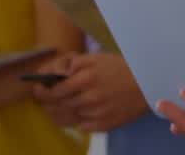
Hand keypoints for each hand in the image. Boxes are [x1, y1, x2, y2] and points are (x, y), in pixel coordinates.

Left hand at [33, 53, 148, 132]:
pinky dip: (72, 121)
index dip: (41, 91)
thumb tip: (52, 72)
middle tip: (41, 98)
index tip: (37, 88)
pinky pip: (80, 126)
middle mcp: (89, 98)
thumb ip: (73, 63)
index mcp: (86, 78)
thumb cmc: (120, 68)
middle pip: (57, 105)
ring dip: (55, 112)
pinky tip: (72, 113)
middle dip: (45, 102)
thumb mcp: (96, 58)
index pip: (54, 90)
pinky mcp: (103, 125)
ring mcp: (96, 114)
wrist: (147, 84)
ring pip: (66, 118)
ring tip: (52, 107)